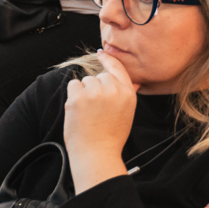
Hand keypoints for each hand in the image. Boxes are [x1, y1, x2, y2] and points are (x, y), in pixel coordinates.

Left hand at [63, 50, 139, 192]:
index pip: (117, 68)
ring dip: (84, 92)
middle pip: (99, 76)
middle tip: (96, 109)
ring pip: (86, 81)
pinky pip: (73, 85)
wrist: (97, 154)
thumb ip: (128, 94)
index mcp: (127, 94)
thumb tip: (135, 81)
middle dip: (95, 87)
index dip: (108, 59)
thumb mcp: (127, 113)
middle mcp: (113, 90)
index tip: (101, 53)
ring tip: (88, 113)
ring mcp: (95, 92)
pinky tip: (78, 111)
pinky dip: (73, 95)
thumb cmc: (111, 136)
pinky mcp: (78, 97)